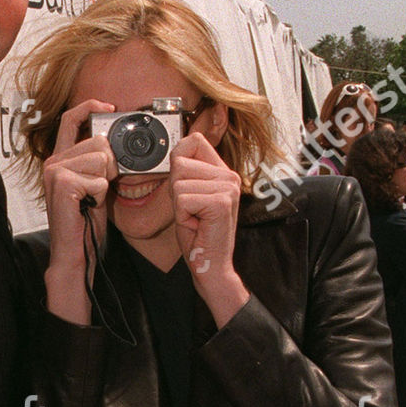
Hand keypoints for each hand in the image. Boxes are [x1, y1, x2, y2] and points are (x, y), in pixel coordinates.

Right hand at [42, 100, 116, 324]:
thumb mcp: (94, 184)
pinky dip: (100, 195)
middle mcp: (54, 161)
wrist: (75, 251)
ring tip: (91, 198)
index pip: (71, 119)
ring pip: (101, 159)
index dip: (90, 107)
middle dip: (109, 165)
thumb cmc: (85, 222)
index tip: (109, 107)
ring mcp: (55, 172)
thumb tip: (113, 141)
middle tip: (98, 189)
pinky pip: (99, 178)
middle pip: (98, 142)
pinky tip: (88, 206)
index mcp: (60, 158)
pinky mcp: (62, 184)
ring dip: (104, 182)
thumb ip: (98, 161)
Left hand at [169, 130, 248, 325]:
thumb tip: (176, 151)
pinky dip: (182, 215)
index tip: (184, 187)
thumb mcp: (188, 197)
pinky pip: (181, 198)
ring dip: (179, 205)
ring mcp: (228, 187)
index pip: (194, 140)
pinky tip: (196, 225)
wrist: (212, 266)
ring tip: (195, 218)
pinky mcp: (221, 202)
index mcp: (224, 172)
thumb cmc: (199, 235)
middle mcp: (230, 176)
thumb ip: (185, 173)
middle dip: (176, 190)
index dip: (179, 161)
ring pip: (178, 182)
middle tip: (192, 211)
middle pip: (180, 162)